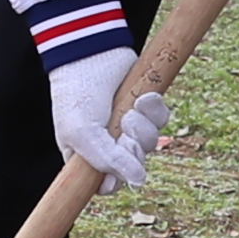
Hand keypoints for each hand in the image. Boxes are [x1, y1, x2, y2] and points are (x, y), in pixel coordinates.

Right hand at [47, 61, 167, 192]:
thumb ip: (109, 161)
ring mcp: (128, 125)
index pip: (107, 185)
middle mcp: (109, 143)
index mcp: (86, 155)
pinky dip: (154, 109)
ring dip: (144, 127)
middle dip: (133, 149)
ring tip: (130, 110)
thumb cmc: (78, 95)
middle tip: (124, 131)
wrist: (92, 52)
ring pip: (150, 142)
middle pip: (134, 166)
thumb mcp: (84, 134)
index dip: (116, 180)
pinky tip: (143, 96)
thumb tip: (139, 182)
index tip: (115, 172)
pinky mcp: (144, 106)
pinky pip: (161, 119)